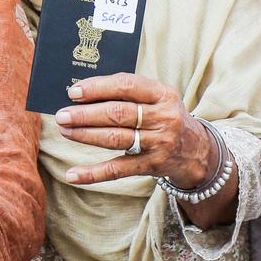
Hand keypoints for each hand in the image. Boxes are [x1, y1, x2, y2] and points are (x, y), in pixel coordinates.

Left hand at [55, 73, 213, 188]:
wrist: (197, 150)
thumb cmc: (167, 118)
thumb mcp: (159, 99)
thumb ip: (130, 93)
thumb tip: (85, 95)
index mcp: (164, 94)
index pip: (127, 86)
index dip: (98, 88)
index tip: (74, 91)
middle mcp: (164, 118)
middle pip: (118, 114)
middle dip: (85, 114)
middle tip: (63, 115)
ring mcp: (159, 144)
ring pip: (115, 138)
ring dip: (86, 135)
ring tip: (65, 130)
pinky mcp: (151, 166)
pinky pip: (118, 170)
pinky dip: (93, 173)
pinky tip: (73, 174)